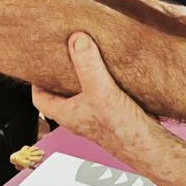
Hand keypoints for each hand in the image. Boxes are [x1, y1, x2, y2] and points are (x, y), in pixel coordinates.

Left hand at [33, 33, 157, 151]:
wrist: (148, 146)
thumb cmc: (121, 130)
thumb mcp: (101, 91)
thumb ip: (88, 65)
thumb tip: (76, 39)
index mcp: (67, 114)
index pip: (40, 98)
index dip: (36, 82)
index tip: (39, 63)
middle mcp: (79, 115)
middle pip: (61, 92)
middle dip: (61, 73)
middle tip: (63, 52)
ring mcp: (96, 114)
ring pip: (83, 91)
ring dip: (84, 74)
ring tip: (86, 52)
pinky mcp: (113, 112)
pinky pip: (102, 91)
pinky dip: (102, 78)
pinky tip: (110, 66)